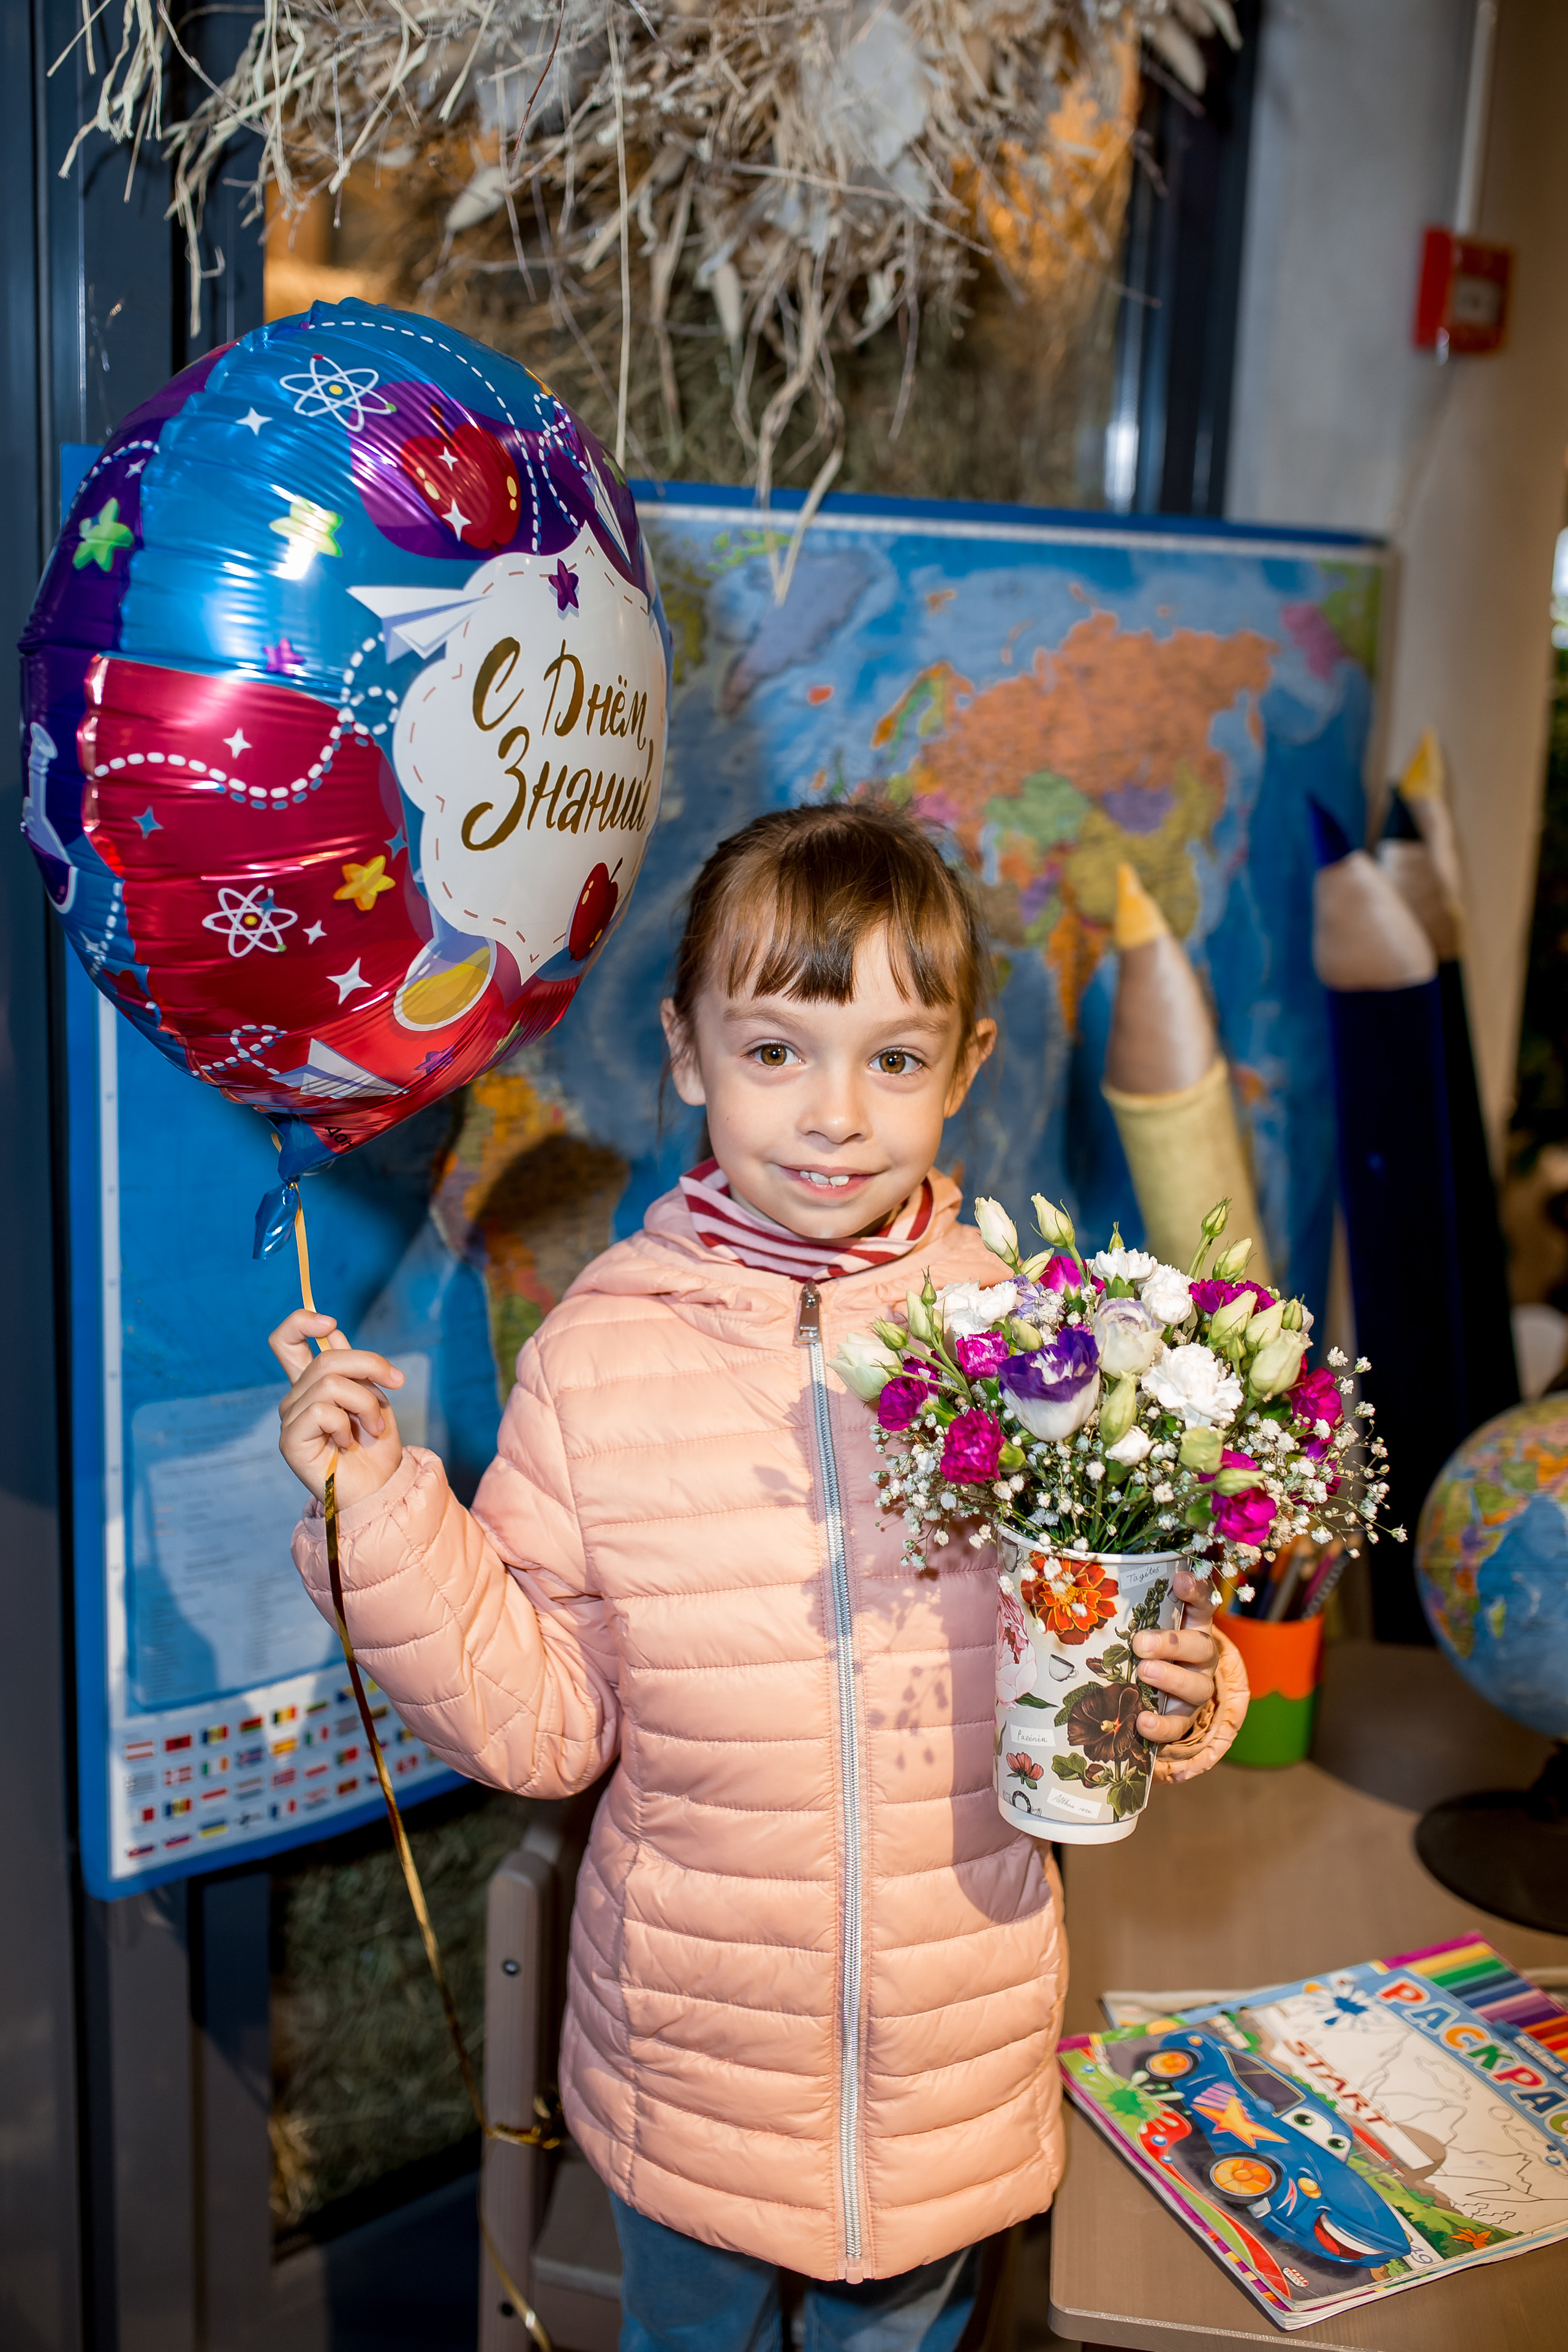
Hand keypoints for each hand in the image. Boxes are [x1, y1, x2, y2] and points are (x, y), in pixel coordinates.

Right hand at [269, 1309, 404, 1509]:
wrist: (381, 1487)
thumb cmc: (376, 1445)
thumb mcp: (373, 1394)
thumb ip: (353, 1366)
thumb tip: (333, 1331)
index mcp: (311, 1384)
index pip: (285, 1341)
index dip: (301, 1321)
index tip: (331, 1322)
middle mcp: (295, 1399)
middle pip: (325, 1357)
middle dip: (369, 1365)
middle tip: (395, 1383)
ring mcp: (290, 1419)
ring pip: (330, 1383)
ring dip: (365, 1402)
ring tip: (373, 1425)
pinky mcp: (290, 1440)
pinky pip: (323, 1411)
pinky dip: (346, 1424)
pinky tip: (349, 1442)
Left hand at [1132, 1566, 1218, 1751]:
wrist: (1156, 1696)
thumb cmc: (1145, 1650)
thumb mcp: (1142, 1627)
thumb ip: (1130, 1611)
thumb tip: (1085, 1585)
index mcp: (1193, 1627)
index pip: (1202, 1604)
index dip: (1195, 1591)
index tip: (1179, 1579)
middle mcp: (1201, 1657)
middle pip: (1201, 1646)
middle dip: (1172, 1643)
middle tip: (1141, 1643)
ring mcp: (1196, 1688)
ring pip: (1197, 1685)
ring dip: (1171, 1679)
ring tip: (1144, 1673)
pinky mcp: (1185, 1719)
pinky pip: (1180, 1725)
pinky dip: (1163, 1725)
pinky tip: (1143, 1722)